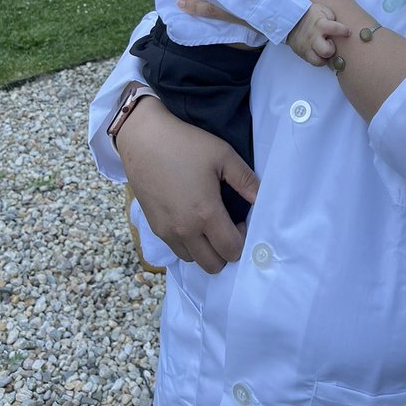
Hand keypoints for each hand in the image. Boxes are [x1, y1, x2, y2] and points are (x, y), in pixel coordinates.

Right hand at [116, 97, 258, 273]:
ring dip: (205, 250)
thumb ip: (246, 179)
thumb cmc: (185, 144)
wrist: (144, 140)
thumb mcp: (223, 155)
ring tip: (207, 224)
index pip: (231, 251)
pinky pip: (175, 249)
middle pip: (212, 265)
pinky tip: (190, 220)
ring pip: (193, 260)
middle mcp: (185, 230)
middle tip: (226, 225)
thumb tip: (261, 198)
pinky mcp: (153, 227)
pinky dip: (187, 245)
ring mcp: (166, 231)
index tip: (239, 220)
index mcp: (205, 214)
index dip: (242, 239)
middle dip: (225, 251)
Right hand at [287, 3, 351, 65]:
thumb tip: (342, 27)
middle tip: (331, 43)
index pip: (335, 29)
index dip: (344, 31)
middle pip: (326, 51)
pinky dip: (318, 59)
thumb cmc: (311, 14)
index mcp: (320, 24)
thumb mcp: (322, 10)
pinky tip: (319, 53)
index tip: (348, 31)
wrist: (291, 19)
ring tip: (325, 50)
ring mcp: (306, 47)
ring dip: (324, 58)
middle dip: (332, 49)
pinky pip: (312, 62)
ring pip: (318, 61)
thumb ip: (332, 18)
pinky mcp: (302, 53)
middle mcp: (313, 37)